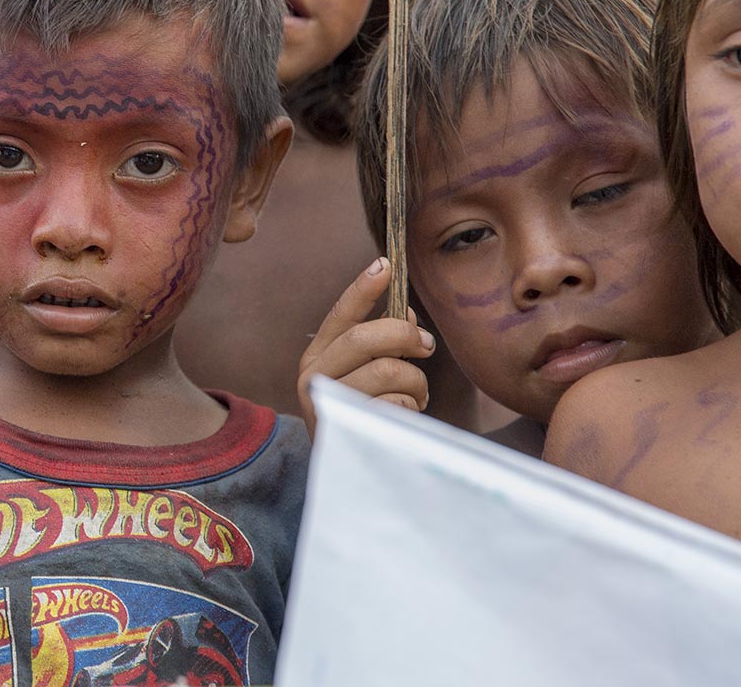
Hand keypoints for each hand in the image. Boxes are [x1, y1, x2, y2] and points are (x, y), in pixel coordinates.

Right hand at [298, 258, 434, 427]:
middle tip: (426, 347)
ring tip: (416, 395)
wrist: (347, 476)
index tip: (385, 264)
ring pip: (388, 371)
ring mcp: (329, 404)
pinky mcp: (350, 428)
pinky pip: (396, 403)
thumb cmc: (362, 417)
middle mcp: (314, 377)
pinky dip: (410, 407)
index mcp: (317, 357)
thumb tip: (406, 315)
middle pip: (366, 338)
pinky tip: (404, 416)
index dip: (363, 288)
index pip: (340, 315)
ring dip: (415, 382)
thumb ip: (380, 346)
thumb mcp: (365, 377)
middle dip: (405, 336)